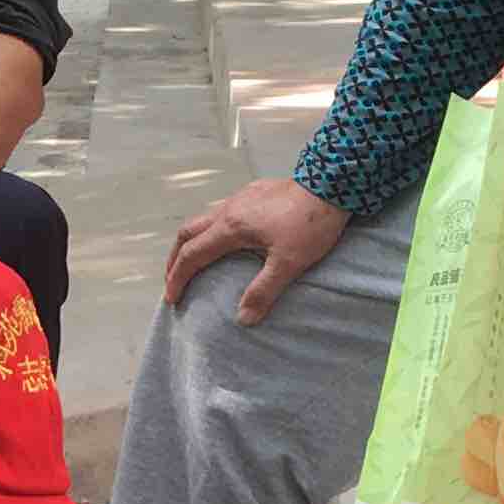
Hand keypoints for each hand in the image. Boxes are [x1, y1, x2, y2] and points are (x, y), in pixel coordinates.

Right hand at [163, 174, 349, 324]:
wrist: (331, 185)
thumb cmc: (310, 225)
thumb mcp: (288, 263)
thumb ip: (263, 291)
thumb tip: (243, 319)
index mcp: (230, 228)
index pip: (192, 255)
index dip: (178, 278)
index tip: (172, 298)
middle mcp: (228, 210)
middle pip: (188, 233)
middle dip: (176, 258)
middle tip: (174, 279)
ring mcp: (241, 197)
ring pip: (204, 220)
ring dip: (193, 241)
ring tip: (196, 260)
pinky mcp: (255, 192)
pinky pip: (222, 212)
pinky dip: (212, 230)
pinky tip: (227, 239)